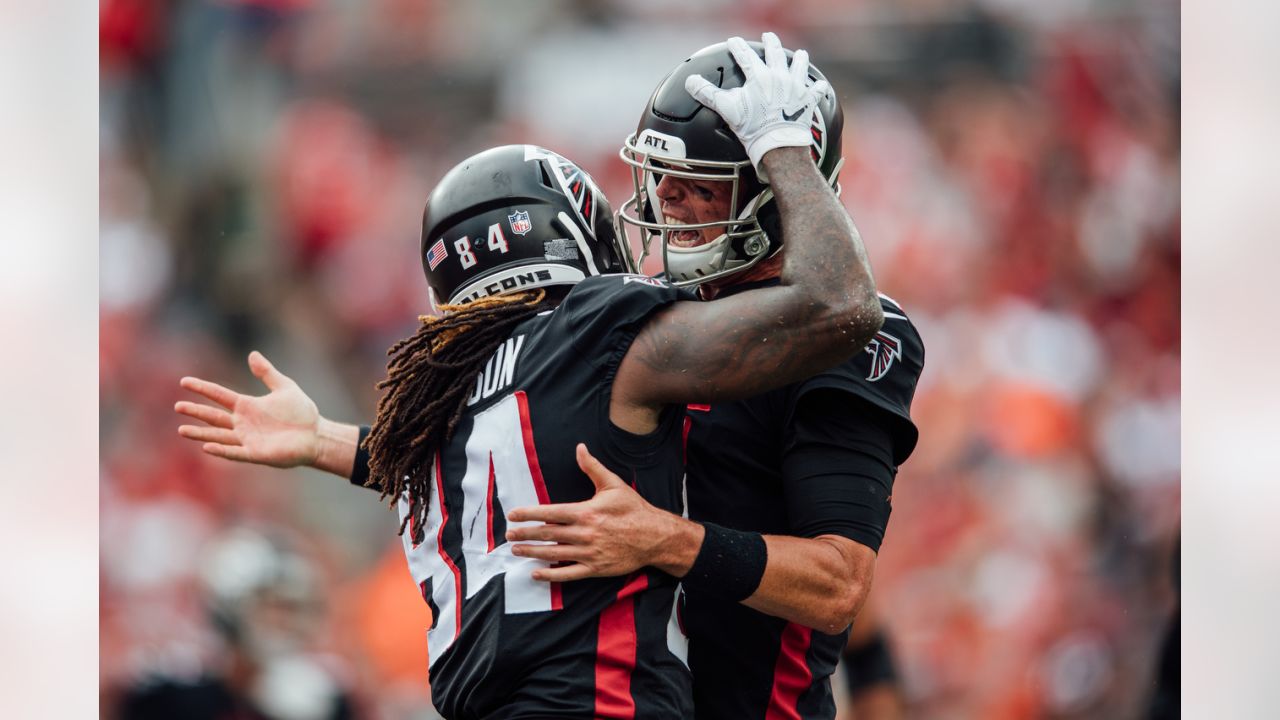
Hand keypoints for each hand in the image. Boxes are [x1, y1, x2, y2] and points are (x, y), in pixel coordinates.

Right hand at [176, 351, 322, 467]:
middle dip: (196, 411)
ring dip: (201, 433)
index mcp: (247, 406)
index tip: (184, 381)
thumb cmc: (301, 413)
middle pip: (214, 417)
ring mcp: (248, 439)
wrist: (316, 434)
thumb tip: (252, 354)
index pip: (219, 395)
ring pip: (219, 436)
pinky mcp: (256, 453)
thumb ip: (267, 373)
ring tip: (182, 430)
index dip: (202, 388)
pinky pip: (235, 452)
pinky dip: (222, 450)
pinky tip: (207, 446)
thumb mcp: (284, 387)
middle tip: (178, 406)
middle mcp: (243, 423)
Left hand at [506, 444, 700, 581]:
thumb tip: (580, 448)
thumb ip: (592, 467)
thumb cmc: (634, 509)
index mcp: (586, 512)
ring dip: (532, 552)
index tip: (513, 514)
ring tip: (516, 550)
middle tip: (509, 534)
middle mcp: (585, 533)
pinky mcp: (595, 568)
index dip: (529, 514)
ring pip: (554, 554)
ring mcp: (589, 552)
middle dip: (525, 534)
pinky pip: (568, 573)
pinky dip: (551, 574)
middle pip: (548, 534)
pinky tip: (536, 572)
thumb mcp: (614, 484)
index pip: (550, 513)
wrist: (655, 537)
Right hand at [684, 32, 829, 177]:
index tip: (733, 41)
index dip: (738, 47)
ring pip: (800, 66)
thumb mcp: (727, 110)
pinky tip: (819, 85)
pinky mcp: (808, 102)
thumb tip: (690, 82)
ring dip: (799, 59)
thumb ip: (708, 94)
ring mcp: (796, 88)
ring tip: (800, 54)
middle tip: (768, 37)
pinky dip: (818, 88)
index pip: (745, 56)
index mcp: (759, 77)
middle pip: (775, 53)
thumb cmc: (753, 128)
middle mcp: (780, 77)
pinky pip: (816, 92)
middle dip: (771, 43)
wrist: (779, 145)